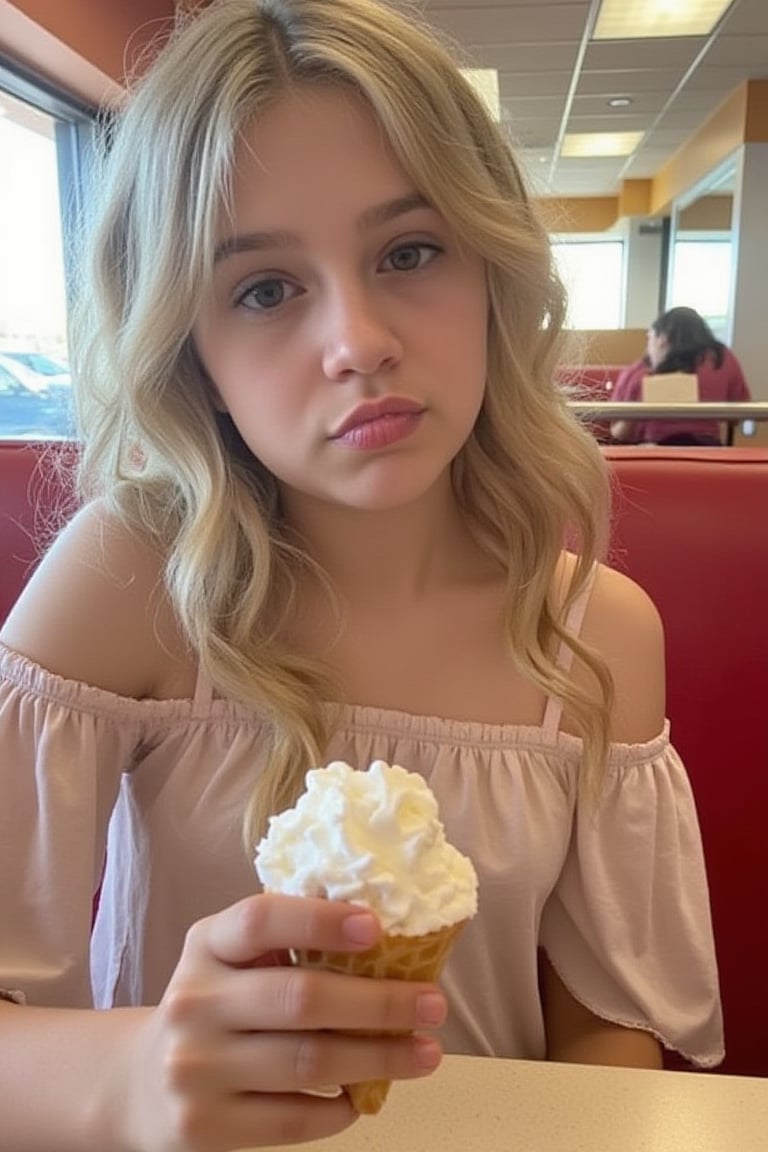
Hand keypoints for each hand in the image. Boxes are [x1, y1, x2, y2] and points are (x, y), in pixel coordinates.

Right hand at [116, 894, 446, 1150]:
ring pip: (307, 1061)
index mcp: (207, 945)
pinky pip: (292, 1118)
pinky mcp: (204, 1127)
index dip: (320, 920)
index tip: (376, 928)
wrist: (140, 1083)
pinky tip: (364, 1095)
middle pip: (300, 998)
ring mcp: (196, 1067)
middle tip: (433, 1005)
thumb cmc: (215, 1006)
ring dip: (379, 1057)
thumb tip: (384, 943)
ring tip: (425, 1053)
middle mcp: (195, 1001)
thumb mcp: (230, 959)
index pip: (261, 920)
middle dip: (379, 1003)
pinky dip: (339, 1107)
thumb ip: (286, 945)